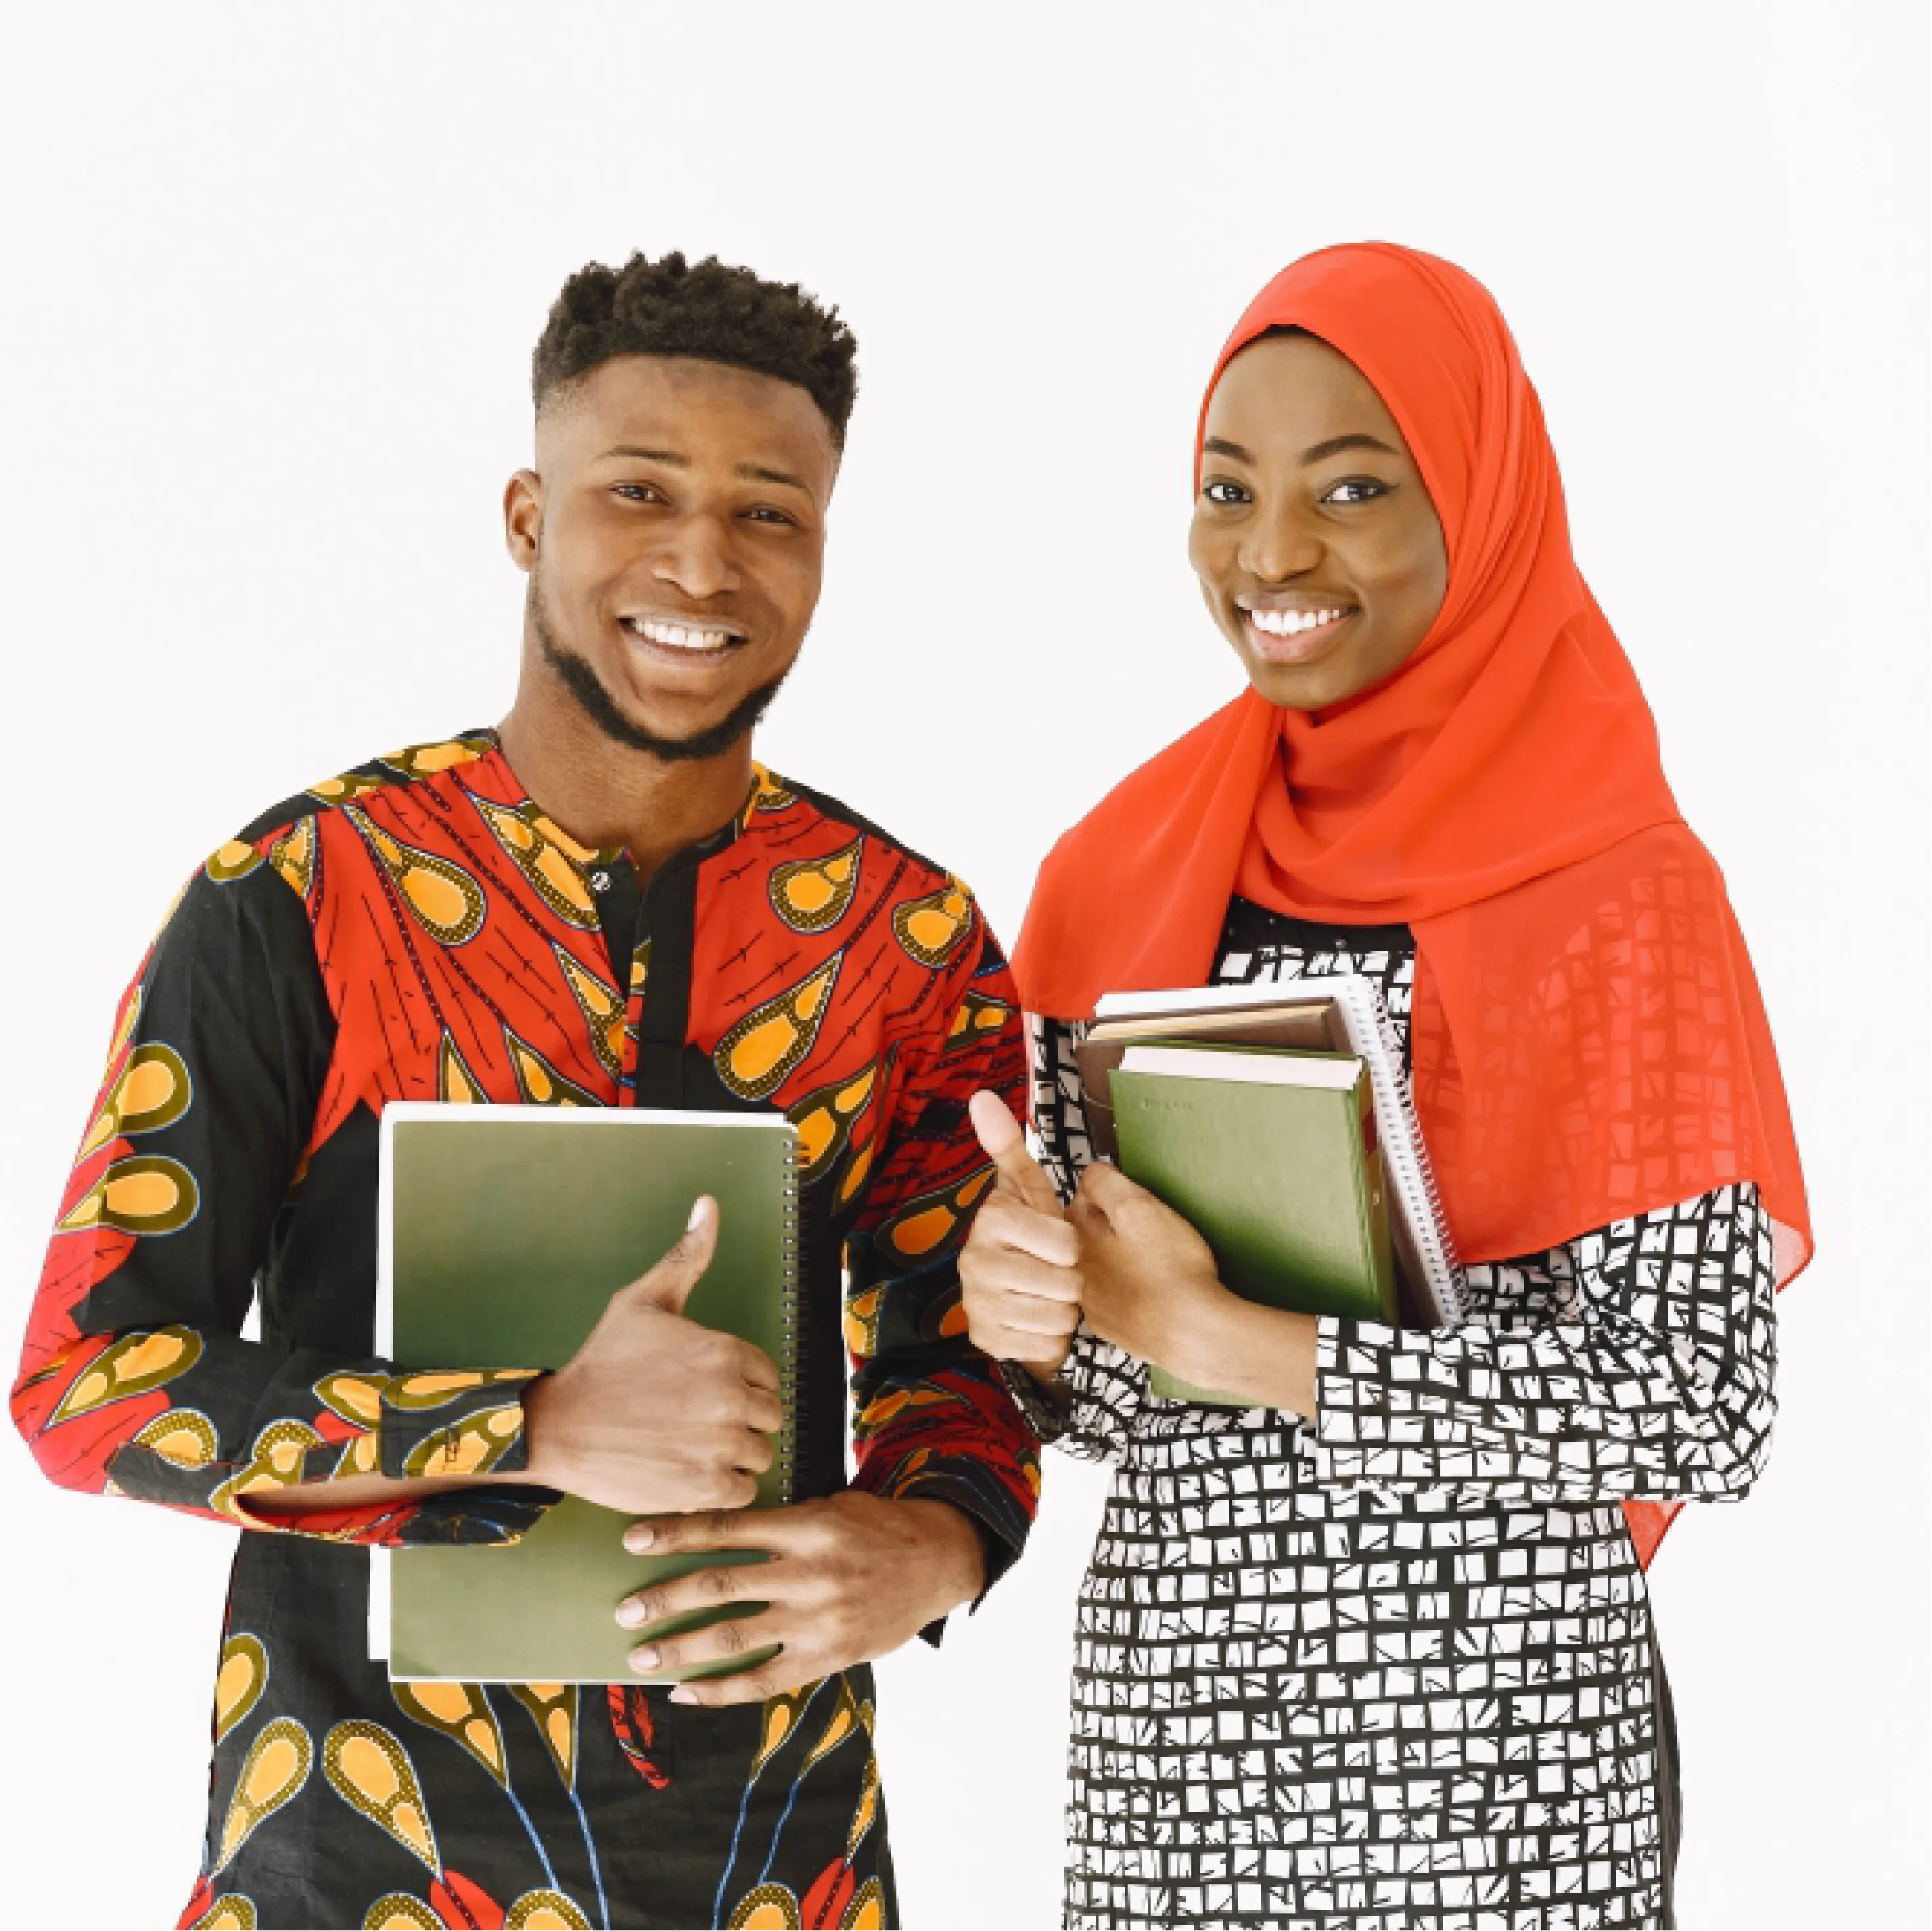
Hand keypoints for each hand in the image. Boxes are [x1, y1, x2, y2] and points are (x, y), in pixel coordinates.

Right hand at [519, 1197, 783, 1513]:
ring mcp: (719, 1444)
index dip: (738, 1384)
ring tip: (692, 1446)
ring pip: (760, 1454)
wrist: (559, 1427)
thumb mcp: (644, 1300)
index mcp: (725, 1351)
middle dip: (741, 1419)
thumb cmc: (603, 1362)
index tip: (701, 1390)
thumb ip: (687, 1256)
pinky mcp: (704, 1486)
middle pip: (769, 1416)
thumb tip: (709, 1203)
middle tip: (696, 1420)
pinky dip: (722, 1487)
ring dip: (733, 1455)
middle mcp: (730, 1397)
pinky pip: (742, 1491)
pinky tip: (690, 1471)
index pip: (766, 1376)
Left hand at [614, 1492, 985, 1703]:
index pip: (726, 1529)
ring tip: (641, 1656)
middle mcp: (808, 1573)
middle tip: (624, 1611)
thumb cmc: (875, 1529)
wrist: (935, 1562)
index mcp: (806, 1526)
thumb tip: (713, 1534)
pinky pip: (763, 1681)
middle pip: (720, 1586)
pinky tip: (685, 1692)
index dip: (675, 1534)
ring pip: (734, 1637)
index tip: (633, 1539)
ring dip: (681, 1648)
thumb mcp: (830, 1507)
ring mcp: (817, 1620)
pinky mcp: (827, 1657)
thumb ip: (779, 1523)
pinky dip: (720, 1691)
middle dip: (665, 1599)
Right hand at [957, 1090, 1080, 1377]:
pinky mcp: (986, 1341)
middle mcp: (974, 1262)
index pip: (1063, 1240)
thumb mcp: (1029, 1191)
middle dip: (1071, 1281)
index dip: (1072, 1245)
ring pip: (1057, 1316)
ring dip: (1064, 1310)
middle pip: (1063, 1282)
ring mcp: (977, 1304)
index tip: (1060, 1242)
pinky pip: (1046, 1346)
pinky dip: (1052, 1339)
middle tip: (1056, 1273)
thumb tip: (981, 1096)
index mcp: (991, 1221)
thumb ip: (1009, 1147)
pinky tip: (1038, 1322)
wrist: (1014, 1293)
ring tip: (1049, 1296)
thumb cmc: (1031, 1237)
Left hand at [1073, 1162, 1317, 1415]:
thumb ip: (1105, 1183)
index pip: (1081, 1198)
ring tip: (1152, 1260)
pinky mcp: (1112, 1326)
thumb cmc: (1171, 1270)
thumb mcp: (1137, 1206)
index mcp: (1079, 1236)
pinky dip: (1129, 1291)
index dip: (1108, 1192)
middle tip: (1145, 1229)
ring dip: (1118, 1260)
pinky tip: (1151, 1289)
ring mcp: (1092, 1301)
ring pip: (1100, 1266)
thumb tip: (1091, 1173)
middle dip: (1109, 1227)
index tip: (1128, 1198)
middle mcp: (1077, 1270)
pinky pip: (1114, 1298)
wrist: (1190, 1333)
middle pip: (1087, 1233)